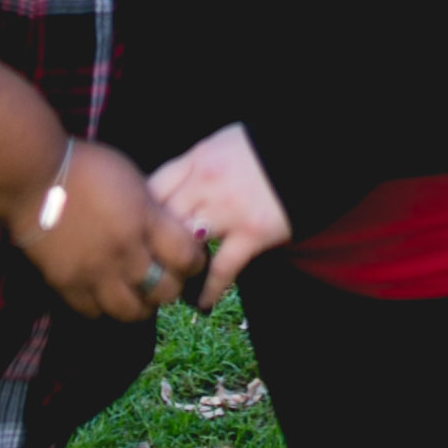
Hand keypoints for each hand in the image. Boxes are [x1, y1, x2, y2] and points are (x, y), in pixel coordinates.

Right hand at [6, 138, 206, 323]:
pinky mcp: (67, 285)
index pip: (186, 257)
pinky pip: (95, 313)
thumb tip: (171, 232)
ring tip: (137, 292)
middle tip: (165, 278)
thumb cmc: (85, 166)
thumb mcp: (131, 179)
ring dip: (140, 304)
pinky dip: (104, 306)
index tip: (191, 258)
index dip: (194, 261)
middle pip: (164, 291)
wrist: (33, 175)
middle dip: (171, 287)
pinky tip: (104, 290)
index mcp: (144, 220)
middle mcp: (125, 252)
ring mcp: (95, 273)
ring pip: (133, 311)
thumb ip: (152, 209)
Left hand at [148, 121, 291, 309]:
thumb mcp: (222, 144)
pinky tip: (201, 303)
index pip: (153, 188)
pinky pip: (221, 269)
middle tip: (147, 269)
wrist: (309, 150)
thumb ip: (195, 166)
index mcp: (197, 159)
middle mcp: (206, 183)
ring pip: (185, 246)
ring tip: (170, 288)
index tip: (137, 233)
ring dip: (176, 268)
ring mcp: (228, 209)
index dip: (140, 213)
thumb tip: (172, 191)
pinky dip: (208, 290)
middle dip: (151, 245)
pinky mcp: (252, 233)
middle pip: (162, 219)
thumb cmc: (263, 147)